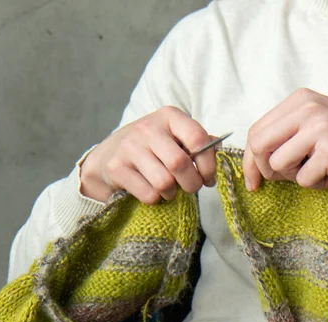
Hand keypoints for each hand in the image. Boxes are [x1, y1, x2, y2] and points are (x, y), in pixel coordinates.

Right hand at [80, 106, 216, 203]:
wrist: (109, 154)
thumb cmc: (153, 147)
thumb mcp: (175, 136)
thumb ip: (198, 142)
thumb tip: (218, 149)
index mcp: (169, 116)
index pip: (198, 138)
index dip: (208, 164)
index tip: (208, 177)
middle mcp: (148, 128)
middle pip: (179, 163)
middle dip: (192, 183)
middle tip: (192, 188)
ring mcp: (129, 147)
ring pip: (164, 182)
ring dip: (173, 193)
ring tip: (171, 190)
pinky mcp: (117, 168)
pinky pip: (148, 194)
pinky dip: (156, 199)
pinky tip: (154, 191)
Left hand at [243, 88, 327, 190]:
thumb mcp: (316, 121)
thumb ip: (286, 133)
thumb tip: (252, 161)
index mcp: (300, 100)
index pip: (256, 131)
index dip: (249, 160)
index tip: (253, 180)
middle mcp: (308, 109)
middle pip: (259, 147)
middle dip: (264, 170)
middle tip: (284, 178)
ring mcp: (320, 128)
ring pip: (278, 165)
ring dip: (295, 177)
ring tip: (318, 169)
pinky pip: (304, 179)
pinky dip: (317, 184)